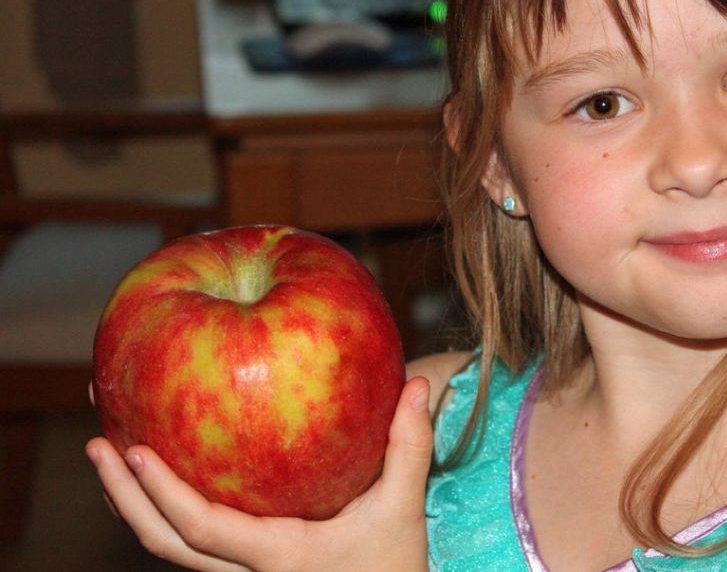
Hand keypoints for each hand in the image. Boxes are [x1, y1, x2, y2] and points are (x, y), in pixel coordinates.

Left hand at [86, 377, 432, 571]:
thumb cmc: (394, 567)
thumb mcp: (403, 509)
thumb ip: (409, 447)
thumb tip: (419, 384)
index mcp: (276, 557)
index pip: (200, 528)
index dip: (160, 492)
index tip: (131, 449)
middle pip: (162, 544)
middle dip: (122, 497)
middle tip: (96, 445)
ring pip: (170, 549)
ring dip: (134, 505)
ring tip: (112, 456)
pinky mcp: (247, 569)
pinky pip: (191, 543)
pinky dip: (164, 511)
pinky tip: (163, 476)